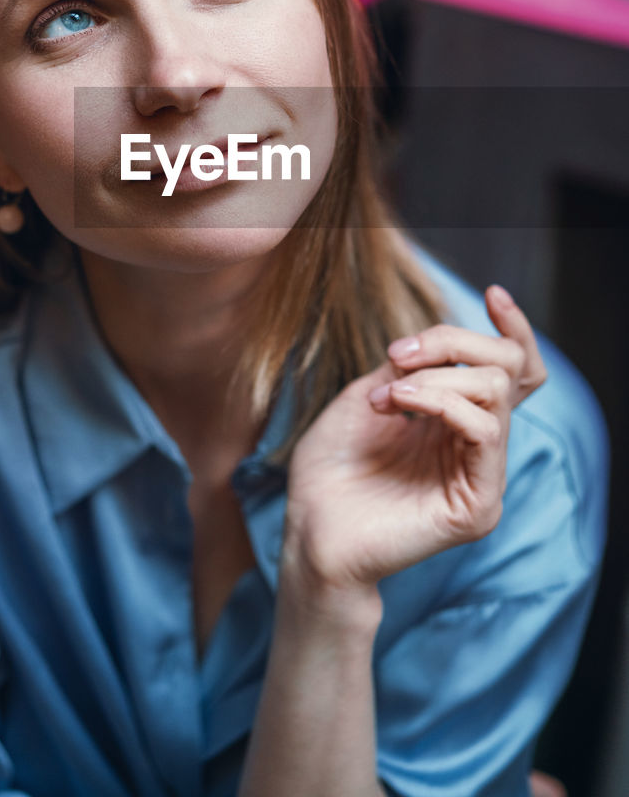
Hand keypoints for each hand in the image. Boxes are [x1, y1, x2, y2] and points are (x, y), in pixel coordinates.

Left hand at [282, 286, 544, 599]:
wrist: (308, 528)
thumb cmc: (331, 467)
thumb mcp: (369, 393)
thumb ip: (412, 367)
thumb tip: (442, 344)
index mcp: (457, 421)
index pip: (512, 372)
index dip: (514, 330)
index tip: (492, 294)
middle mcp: (477, 446)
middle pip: (506, 368)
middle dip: (452, 342)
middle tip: (396, 353)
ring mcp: (482, 477)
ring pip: (495, 393)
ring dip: (436, 376)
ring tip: (387, 392)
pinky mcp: (477, 506)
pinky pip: (484, 431)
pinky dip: (441, 401)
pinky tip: (398, 401)